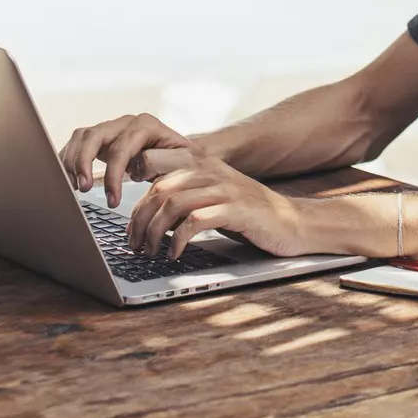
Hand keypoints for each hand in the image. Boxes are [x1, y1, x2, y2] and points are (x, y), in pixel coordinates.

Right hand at [59, 112, 188, 208]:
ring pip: (82, 137)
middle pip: (94, 134)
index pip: (121, 147)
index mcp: (145, 126)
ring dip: (73, 161)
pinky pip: (78, 143)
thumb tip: (136, 165)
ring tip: (74, 188)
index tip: (112, 201)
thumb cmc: (184, 162)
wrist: (184, 157)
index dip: (113, 175)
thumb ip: (162, 162)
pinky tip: (69, 180)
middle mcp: (125, 123)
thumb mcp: (183, 163)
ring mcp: (112, 129)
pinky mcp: (102, 140)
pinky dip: (69, 160)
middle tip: (83, 189)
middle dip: (83, 162)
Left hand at [126, 147, 312, 260]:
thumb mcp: (212, 196)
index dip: (134, 189)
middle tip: (133, 244)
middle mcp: (210, 170)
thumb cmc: (245, 213)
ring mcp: (223, 188)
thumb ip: (183, 194)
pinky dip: (179, 240)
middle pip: (159, 187)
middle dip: (139, 219)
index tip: (127, 217)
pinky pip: (196, 220)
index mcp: (200, 162)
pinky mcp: (236, 210)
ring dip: (155, 232)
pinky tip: (175, 255)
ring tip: (150, 252)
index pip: (153, 163)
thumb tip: (145, 212)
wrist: (290, 221)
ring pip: (173, 203)